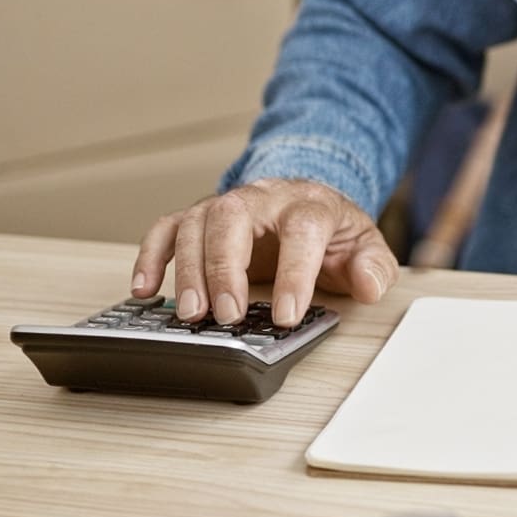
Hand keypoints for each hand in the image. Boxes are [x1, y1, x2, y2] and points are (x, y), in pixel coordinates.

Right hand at [130, 178, 397, 326]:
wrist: (305, 200)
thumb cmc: (331, 230)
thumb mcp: (365, 246)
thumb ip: (373, 267)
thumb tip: (369, 285)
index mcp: (308, 206)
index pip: (302, 231)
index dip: (294, 273)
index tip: (286, 316)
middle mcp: (262, 199)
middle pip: (234, 219)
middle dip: (226, 268)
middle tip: (226, 317)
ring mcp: (224, 206)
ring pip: (196, 223)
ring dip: (187, 270)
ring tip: (190, 314)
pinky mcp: (198, 218)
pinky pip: (166, 229)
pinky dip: (150, 255)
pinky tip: (143, 288)